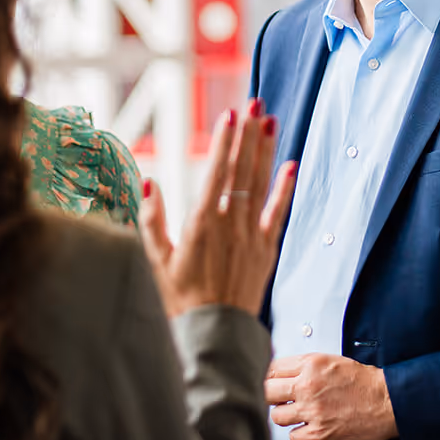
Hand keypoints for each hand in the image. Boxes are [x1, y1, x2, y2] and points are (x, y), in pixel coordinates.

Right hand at [139, 99, 296, 316]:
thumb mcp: (155, 261)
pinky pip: (278, 213)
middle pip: (241, 171)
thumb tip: (149, 181)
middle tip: (255, 103)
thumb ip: (151, 219)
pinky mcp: (266, 249)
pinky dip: (285, 189)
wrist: (213, 335)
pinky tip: (290, 165)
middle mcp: (229, 224)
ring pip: (260, 184)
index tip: (229, 115)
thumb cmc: (178, 300)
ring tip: (270, 120)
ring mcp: (251, 236)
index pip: (215, 173)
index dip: (223, 142)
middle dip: (247, 134)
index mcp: (200, 223)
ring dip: (266, 151)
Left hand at [265, 353, 396, 439]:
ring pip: (277, 416)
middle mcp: (308, 386)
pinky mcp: (320, 432)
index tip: (271, 381)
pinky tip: (307, 426)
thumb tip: (283, 372)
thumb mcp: (332, 361)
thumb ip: (306, 365)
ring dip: (284, 415)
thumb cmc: (364, 382)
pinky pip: (293, 437)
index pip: (272, 368)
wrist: (387, 400)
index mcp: (311, 364)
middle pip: (268, 392)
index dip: (269, 376)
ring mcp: (313, 411)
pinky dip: (298, 433)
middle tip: (279, 398)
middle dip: (271, 395)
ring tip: (295, 413)